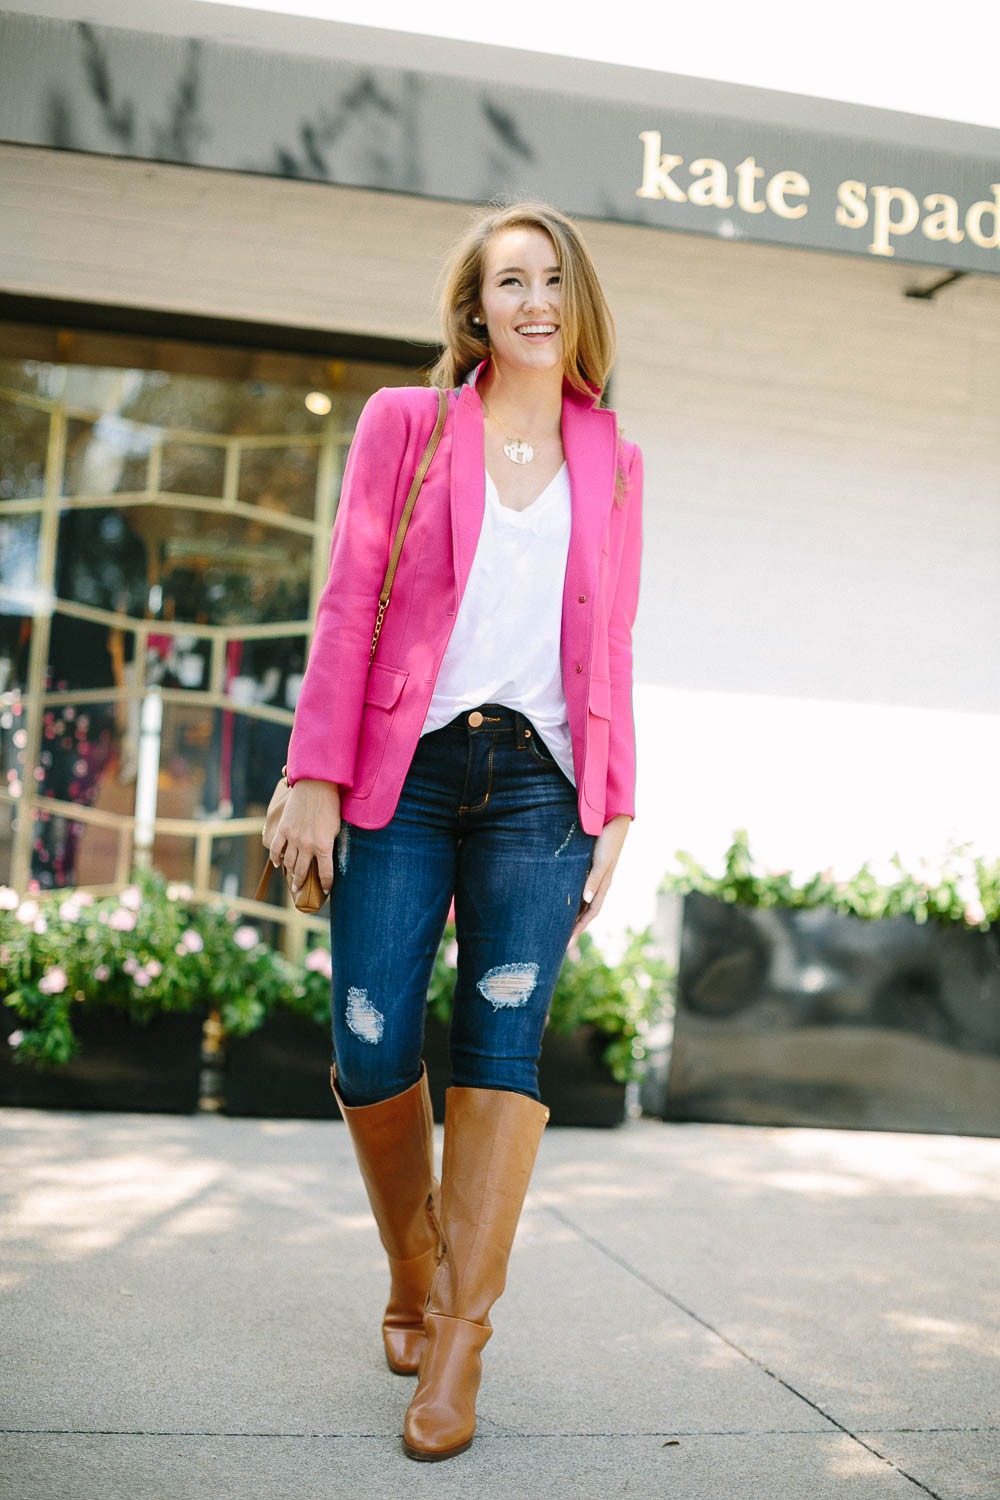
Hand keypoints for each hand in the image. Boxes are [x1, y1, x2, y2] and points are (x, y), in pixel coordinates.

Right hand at [268, 779, 340, 895]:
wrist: (316, 786)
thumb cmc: (330, 806)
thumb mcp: (336, 828)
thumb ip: (329, 845)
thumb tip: (325, 859)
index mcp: (324, 846)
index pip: (325, 873)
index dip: (326, 884)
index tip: (326, 889)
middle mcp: (307, 845)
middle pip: (302, 871)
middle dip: (302, 883)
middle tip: (300, 890)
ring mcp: (293, 838)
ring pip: (289, 862)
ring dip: (290, 872)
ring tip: (291, 879)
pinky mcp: (283, 829)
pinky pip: (275, 848)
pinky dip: (276, 858)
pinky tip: (278, 864)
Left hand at [572, 814, 629, 938]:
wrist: (613, 822)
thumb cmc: (607, 842)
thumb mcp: (601, 862)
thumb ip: (593, 880)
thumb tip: (586, 900)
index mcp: (603, 885)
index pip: (591, 912)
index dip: (580, 927)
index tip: (568, 941)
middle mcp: (599, 884)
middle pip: (587, 910)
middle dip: (576, 925)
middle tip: (560, 938)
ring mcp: (595, 876)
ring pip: (583, 900)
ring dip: (574, 912)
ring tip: (560, 922)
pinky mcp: (590, 867)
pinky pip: (580, 887)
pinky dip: (573, 897)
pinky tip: (564, 898)